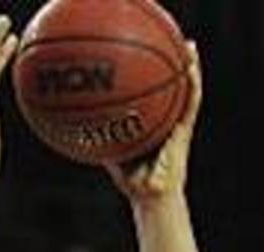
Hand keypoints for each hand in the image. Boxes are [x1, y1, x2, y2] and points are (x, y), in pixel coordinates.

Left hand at [106, 41, 202, 202]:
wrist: (152, 198)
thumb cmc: (133, 183)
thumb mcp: (112, 158)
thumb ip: (100, 143)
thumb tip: (71, 131)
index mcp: (149, 127)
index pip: (148, 98)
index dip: (146, 79)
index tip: (139, 58)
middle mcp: (164, 122)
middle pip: (167, 89)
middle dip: (166, 66)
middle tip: (164, 42)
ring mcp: (176, 124)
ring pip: (183, 91)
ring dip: (187, 68)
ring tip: (187, 46)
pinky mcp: (185, 129)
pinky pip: (190, 103)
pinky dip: (192, 85)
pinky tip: (191, 69)